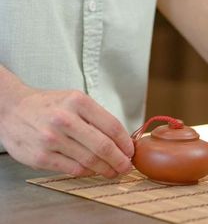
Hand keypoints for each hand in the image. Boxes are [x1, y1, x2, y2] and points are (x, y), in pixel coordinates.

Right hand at [0, 86, 133, 177]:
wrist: (11, 109)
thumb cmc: (49, 106)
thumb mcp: (74, 100)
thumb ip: (97, 117)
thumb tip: (123, 140)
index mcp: (78, 102)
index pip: (112, 126)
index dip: (126, 143)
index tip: (131, 151)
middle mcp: (65, 119)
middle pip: (103, 146)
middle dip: (120, 160)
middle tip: (126, 167)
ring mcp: (51, 139)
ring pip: (90, 161)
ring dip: (106, 169)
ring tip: (113, 171)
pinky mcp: (41, 156)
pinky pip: (73, 169)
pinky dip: (87, 172)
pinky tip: (93, 170)